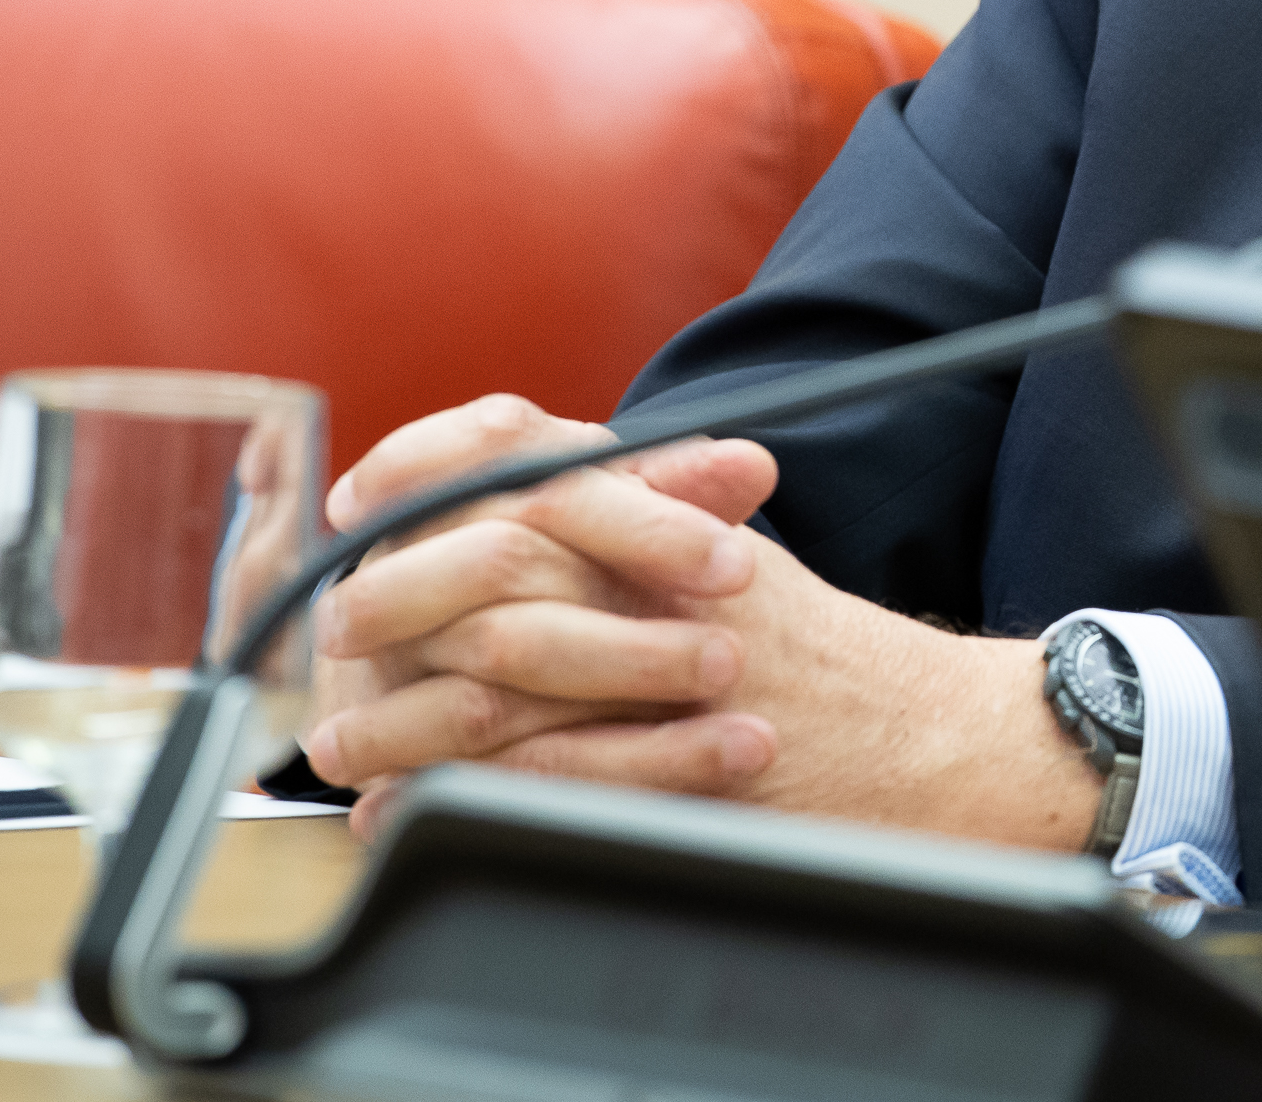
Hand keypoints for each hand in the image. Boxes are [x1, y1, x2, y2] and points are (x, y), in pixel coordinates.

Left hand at [304, 394, 1105, 850]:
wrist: (930, 735)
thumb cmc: (819, 657)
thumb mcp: (727, 560)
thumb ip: (634, 517)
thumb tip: (505, 493)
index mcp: (675, 510)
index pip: (532, 453)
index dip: (429, 471)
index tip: (355, 504)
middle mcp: (674, 571)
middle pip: (504, 553)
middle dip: (395, 597)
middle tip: (331, 634)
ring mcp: (682, 660)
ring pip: (508, 670)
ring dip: (407, 713)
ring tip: (342, 744)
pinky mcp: (681, 754)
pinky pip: (550, 770)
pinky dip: (464, 792)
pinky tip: (407, 808)